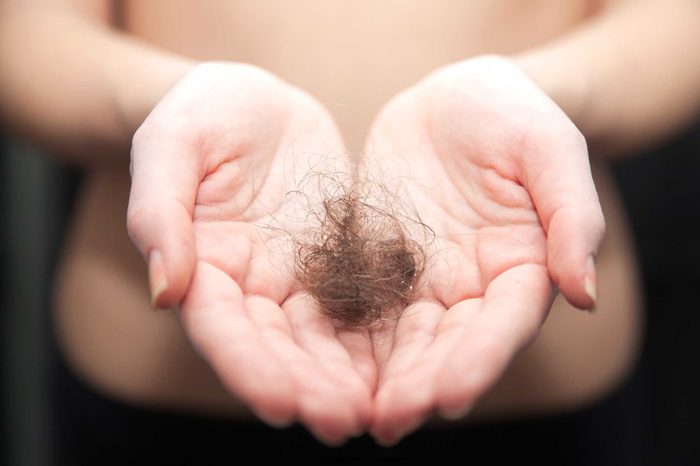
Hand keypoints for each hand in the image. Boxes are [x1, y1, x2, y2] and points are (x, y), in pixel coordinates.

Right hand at [127, 63, 372, 444]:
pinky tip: (406, 365)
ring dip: (346, 378)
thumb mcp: (171, 147)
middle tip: (343, 423)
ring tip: (379, 412)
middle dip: (308, 388)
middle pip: (277, 348)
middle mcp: (250, 285)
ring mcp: (295, 277)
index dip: (248, 367)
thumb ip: (160, 214)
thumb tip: (165, 291)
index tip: (279, 405)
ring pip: (321, 339)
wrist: (253, 101)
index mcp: (203, 264)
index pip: (221, 327)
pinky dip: (378, 338)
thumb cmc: (200, 115)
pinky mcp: (336, 261)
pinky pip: (359, 304)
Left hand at [364, 56, 604, 443]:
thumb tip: (583, 292)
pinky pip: (361, 306)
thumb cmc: (514, 116)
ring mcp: (423, 279)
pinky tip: (318, 365)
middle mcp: (470, 286)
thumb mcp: (550, 149)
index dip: (479, 361)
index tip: (449, 396)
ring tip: (351, 413)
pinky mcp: (379, 264)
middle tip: (390, 421)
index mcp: (520, 267)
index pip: (503, 324)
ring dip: (379, 379)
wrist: (456, 99)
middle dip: (420, 385)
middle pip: (448, 346)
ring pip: (401, 340)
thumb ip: (572, 216)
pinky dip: (344, 339)